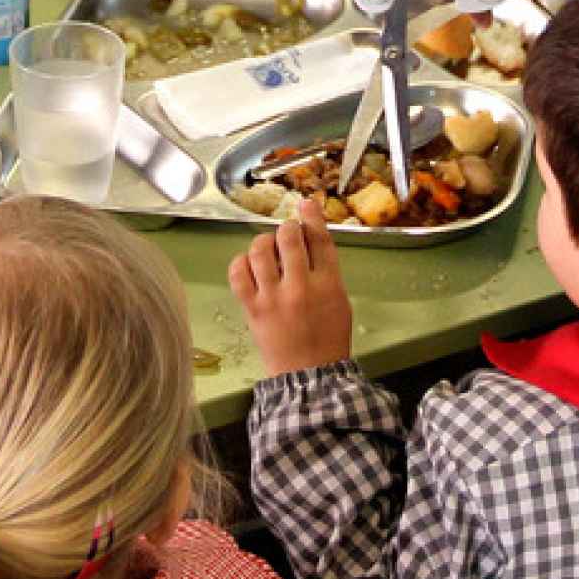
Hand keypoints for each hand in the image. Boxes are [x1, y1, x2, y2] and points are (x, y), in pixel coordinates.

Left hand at [229, 198, 354, 375]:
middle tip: (287, 234)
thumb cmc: (328, 338)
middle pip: (289, 237)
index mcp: (328, 284)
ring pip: (260, 250)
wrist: (308, 374)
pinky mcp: (252, 308)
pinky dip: (241, 262)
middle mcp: (300, 286)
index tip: (305, 204)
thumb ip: (326, 270)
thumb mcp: (339, 300)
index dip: (311, 216)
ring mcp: (273, 297)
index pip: (319, 239)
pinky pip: (238, 273)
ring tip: (268, 249)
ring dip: (263, 242)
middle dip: (287, 228)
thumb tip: (311, 239)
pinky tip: (249, 265)